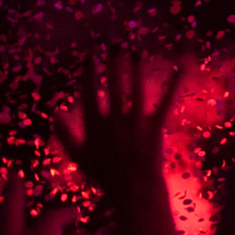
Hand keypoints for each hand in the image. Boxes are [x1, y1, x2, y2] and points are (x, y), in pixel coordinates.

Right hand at [54, 49, 190, 211]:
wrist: (132, 188)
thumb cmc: (104, 173)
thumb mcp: (79, 156)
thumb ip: (66, 134)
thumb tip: (54, 113)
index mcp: (95, 126)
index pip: (89, 94)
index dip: (89, 74)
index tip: (89, 57)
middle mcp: (115, 121)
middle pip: (114, 87)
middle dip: (114, 65)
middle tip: (114, 46)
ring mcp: (136, 123)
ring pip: (136, 90)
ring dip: (136, 70)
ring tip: (136, 52)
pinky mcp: (155, 127)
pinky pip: (165, 102)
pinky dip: (173, 85)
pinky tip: (181, 69)